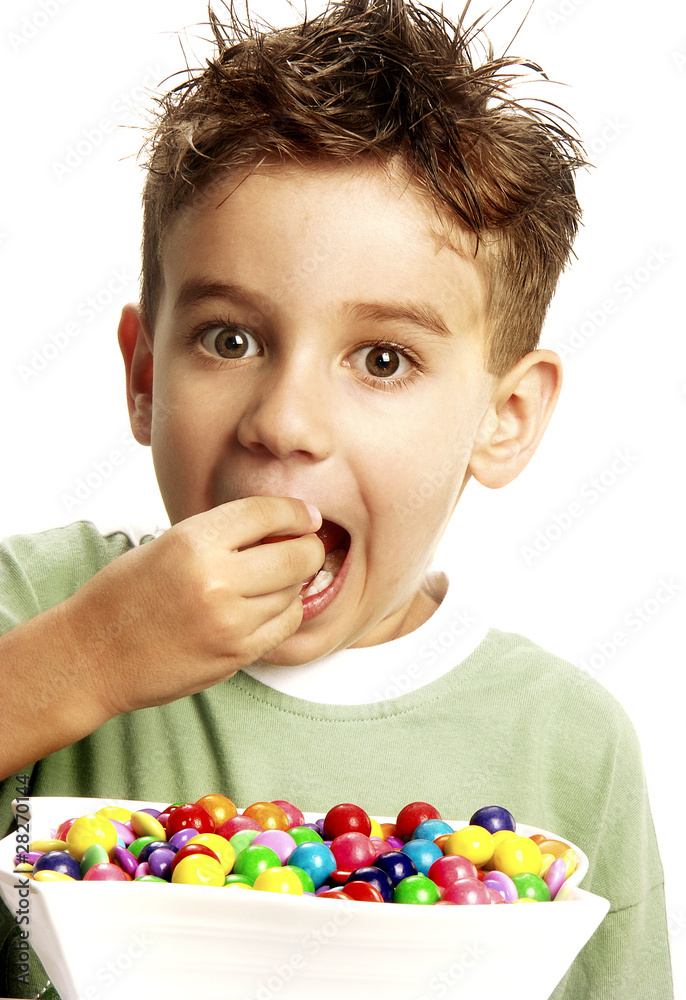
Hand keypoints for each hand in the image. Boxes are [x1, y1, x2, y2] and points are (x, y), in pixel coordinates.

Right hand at [62, 496, 323, 716]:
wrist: (92, 655)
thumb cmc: (125, 594)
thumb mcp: (167, 544)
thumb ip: (224, 533)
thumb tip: (285, 524)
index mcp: (193, 542)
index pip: (267, 513)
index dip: (296, 511)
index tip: (306, 516)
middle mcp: (216, 581)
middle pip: (297, 554)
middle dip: (307, 547)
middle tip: (303, 546)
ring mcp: (229, 623)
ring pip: (295, 591)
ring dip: (293, 582)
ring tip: (272, 579)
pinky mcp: (235, 655)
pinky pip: (286, 625)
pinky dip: (286, 611)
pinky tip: (267, 605)